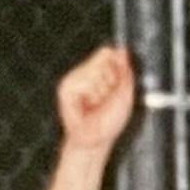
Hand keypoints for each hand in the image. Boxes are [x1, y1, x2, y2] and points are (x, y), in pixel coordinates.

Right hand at [54, 45, 138, 159]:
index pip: (109, 54)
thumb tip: (121, 50)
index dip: (117, 67)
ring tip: (97, 102)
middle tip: (106, 97)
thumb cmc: (110, 120)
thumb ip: (123, 70)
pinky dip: (90, 92)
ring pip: (93, 69)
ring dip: (101, 88)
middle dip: (110, 79)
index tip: (116, 85)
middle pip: (101, 58)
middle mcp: (86, 74)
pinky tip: (88, 102)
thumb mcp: (124, 93)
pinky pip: (82, 80)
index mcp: (100, 73)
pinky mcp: (65, 87)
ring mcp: (74, 79)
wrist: (96, 139)